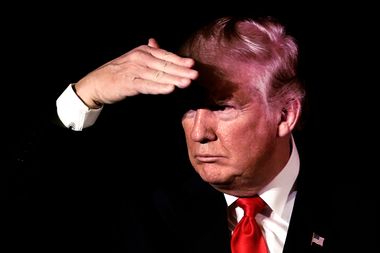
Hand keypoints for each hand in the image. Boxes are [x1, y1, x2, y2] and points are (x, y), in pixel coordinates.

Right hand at [74, 38, 197, 107]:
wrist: (97, 83)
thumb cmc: (118, 72)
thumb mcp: (134, 58)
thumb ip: (148, 53)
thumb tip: (156, 43)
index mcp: (143, 51)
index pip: (165, 56)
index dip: (179, 60)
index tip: (192, 64)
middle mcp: (139, 58)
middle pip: (164, 65)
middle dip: (181, 71)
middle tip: (195, 75)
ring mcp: (134, 70)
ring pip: (158, 76)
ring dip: (174, 80)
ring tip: (186, 83)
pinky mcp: (129, 83)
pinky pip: (147, 86)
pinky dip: (159, 87)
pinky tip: (169, 89)